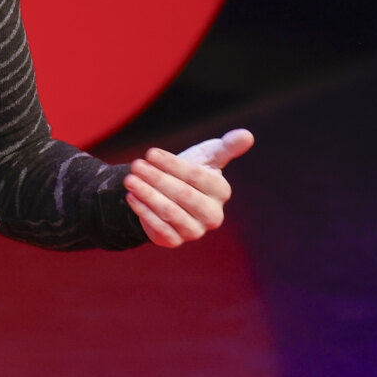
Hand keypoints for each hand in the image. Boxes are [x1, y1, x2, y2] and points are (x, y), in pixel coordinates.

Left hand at [124, 128, 253, 248]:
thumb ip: (226, 147)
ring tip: (129, 180)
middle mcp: (213, 215)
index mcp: (221, 191)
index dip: (172, 164)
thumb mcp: (208, 157)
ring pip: (169, 212)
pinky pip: (159, 228)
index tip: (150, 153)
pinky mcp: (175, 241)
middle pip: (182, 194)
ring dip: (147, 194)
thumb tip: (247, 135)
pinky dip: (143, 211)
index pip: (195, 176)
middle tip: (136, 165)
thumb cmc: (191, 173)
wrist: (171, 197)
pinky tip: (131, 196)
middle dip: (156, 178)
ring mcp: (195, 231)